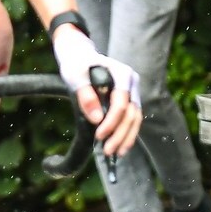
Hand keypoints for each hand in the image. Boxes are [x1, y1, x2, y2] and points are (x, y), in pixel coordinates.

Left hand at [52, 27, 141, 156]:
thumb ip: (85, 95)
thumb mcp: (75, 76)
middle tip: (107, 151)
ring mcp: (132, 92)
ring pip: (135, 118)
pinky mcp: (129, 101)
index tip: (99, 135)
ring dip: (126, 137)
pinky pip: (132, 119)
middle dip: (120, 134)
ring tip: (115, 154)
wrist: (81, 58)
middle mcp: (132, 83)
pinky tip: (119, 147)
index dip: (112, 121)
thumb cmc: (77, 65)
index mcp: (122, 74)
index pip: (121, 102)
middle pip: (131, 113)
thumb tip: (96, 119)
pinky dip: (127, 134)